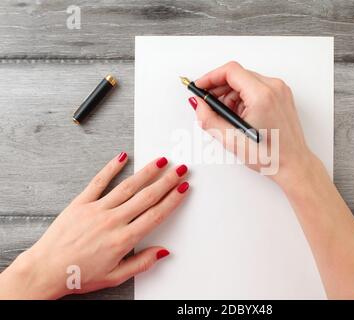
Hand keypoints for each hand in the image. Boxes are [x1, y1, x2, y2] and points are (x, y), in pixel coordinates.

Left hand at [0, 153, 189, 298]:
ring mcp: (96, 209)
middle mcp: (112, 221)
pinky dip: (111, 168)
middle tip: (180, 169)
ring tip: (160, 161)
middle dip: (167, 181)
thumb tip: (162, 252)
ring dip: (146, 172)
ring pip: (127, 186)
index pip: (155, 214)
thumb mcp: (115, 276)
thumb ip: (142, 263)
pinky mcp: (81, 203)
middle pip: (146, 196)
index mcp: (123, 240)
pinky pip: (99, 182)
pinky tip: (121, 158)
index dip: (173, 199)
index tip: (183, 188)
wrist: (45, 270)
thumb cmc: (77, 275)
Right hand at [189, 61, 315, 183]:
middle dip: (219, 88)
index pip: (230, 71)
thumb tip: (198, 104)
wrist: (293, 164)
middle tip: (209, 105)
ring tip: (227, 117)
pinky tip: (240, 116)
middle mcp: (274, 88)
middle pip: (238, 75)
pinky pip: (256, 88)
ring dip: (231, 95)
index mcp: (262, 96)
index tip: (200, 87)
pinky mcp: (282, 96)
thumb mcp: (232, 139)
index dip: (210, 77)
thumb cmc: (270, 155)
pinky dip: (243, 98)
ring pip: (246, 81)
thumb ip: (209, 119)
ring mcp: (280, 91)